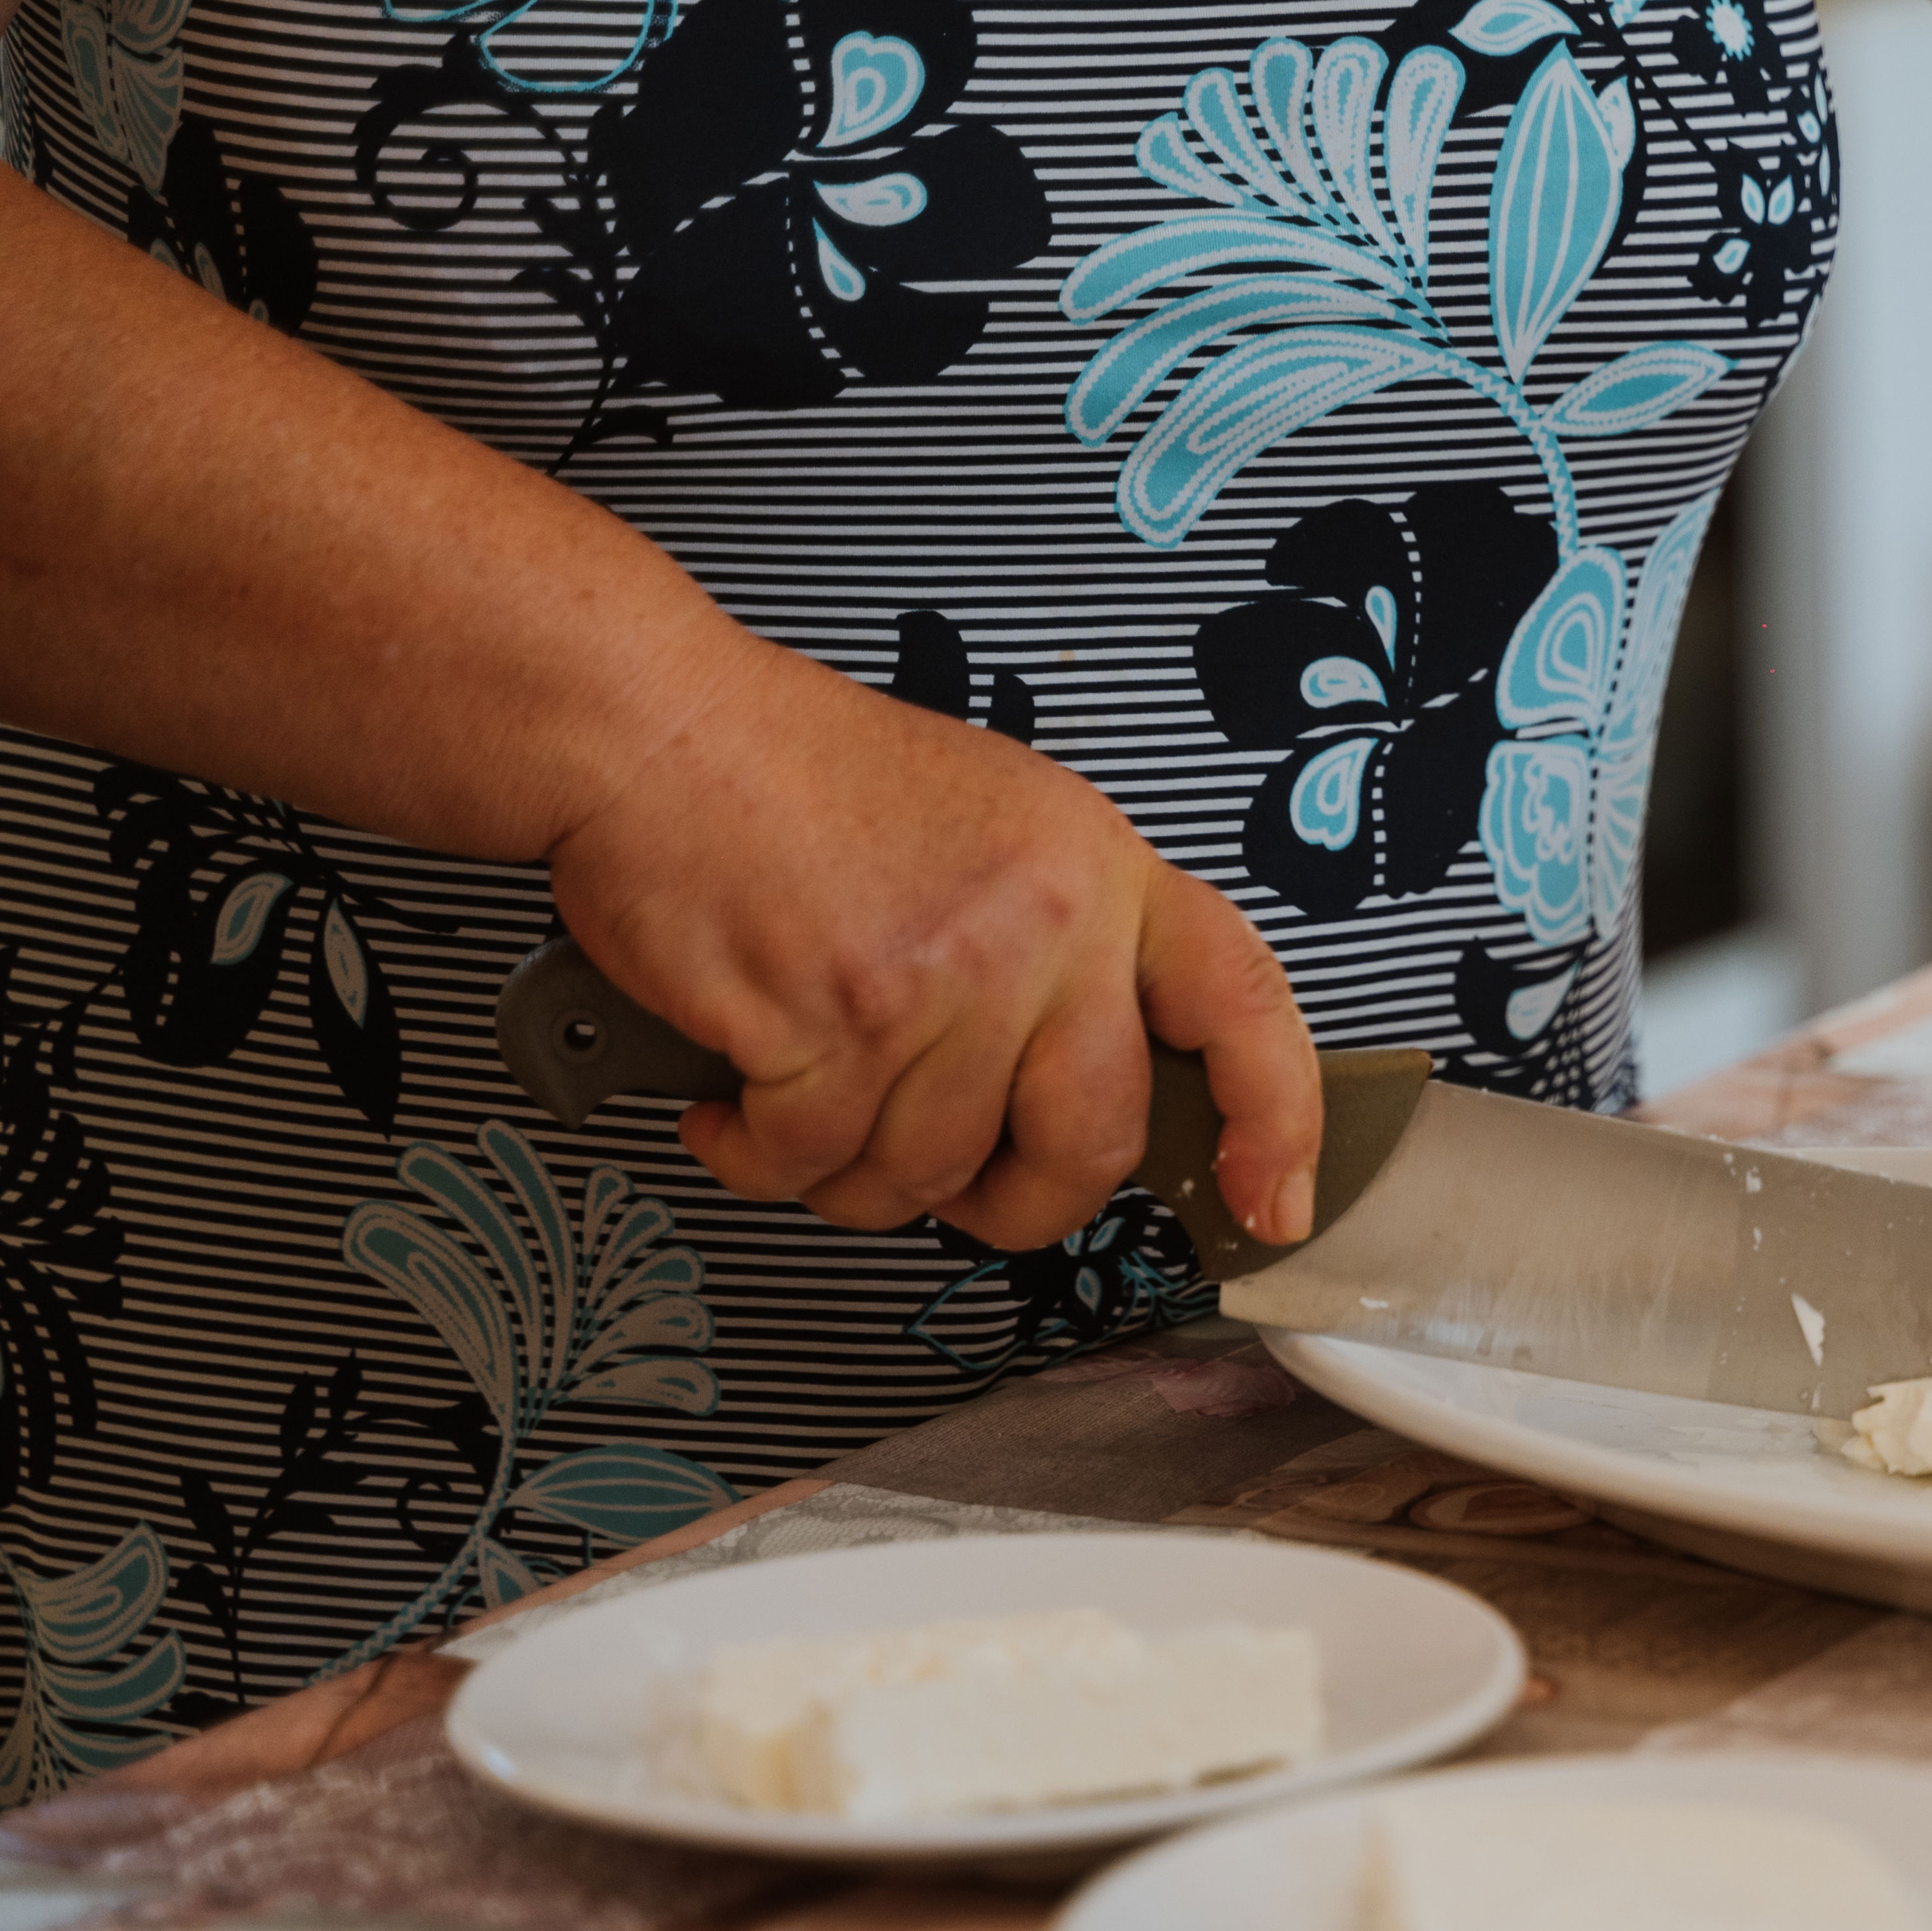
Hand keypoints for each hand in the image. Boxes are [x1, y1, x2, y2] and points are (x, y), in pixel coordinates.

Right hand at [547, 642, 1319, 1253]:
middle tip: (949, 1182)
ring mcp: (947, 977)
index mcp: (1100, 873)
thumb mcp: (996, 831)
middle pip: (1088, 1144)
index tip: (1269, 1201)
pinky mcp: (838, 1023)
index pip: (1240, 1007)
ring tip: (804, 1095)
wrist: (657, 729)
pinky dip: (759, 1155)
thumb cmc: (798, 780)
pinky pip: (816, 1164)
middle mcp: (1045, 925)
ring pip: (932, 1173)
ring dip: (850, 1170)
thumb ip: (1062, 951)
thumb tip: (1083, 1084)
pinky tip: (735, 1101)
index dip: (1274, 1120)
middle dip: (1013, 1200)